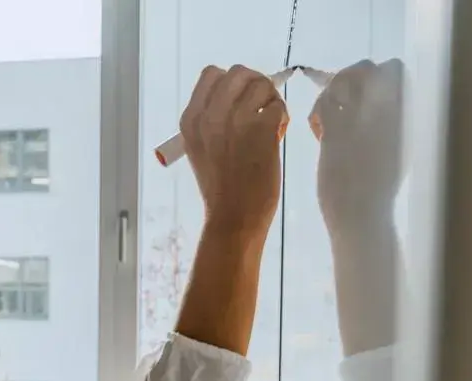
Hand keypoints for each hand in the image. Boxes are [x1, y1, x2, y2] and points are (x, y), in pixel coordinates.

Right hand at [180, 64, 288, 244]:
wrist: (233, 217)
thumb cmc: (219, 189)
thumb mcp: (200, 150)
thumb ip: (210, 122)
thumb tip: (237, 99)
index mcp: (191, 120)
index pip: (211, 74)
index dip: (231, 83)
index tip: (239, 101)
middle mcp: (210, 114)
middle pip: (238, 72)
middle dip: (254, 85)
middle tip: (260, 108)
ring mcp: (235, 119)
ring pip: (261, 84)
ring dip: (270, 99)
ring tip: (269, 122)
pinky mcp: (260, 128)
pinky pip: (277, 105)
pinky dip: (281, 116)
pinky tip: (277, 133)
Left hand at [310, 59, 405, 229]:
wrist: (363, 214)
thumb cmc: (379, 190)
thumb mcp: (397, 149)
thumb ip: (389, 122)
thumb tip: (375, 103)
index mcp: (407, 113)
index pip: (395, 71)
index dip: (374, 79)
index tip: (361, 101)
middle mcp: (389, 109)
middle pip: (369, 68)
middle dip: (348, 79)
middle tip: (338, 104)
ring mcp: (364, 118)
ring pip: (342, 79)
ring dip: (329, 95)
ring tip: (328, 122)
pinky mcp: (338, 131)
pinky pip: (324, 103)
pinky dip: (316, 114)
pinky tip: (319, 135)